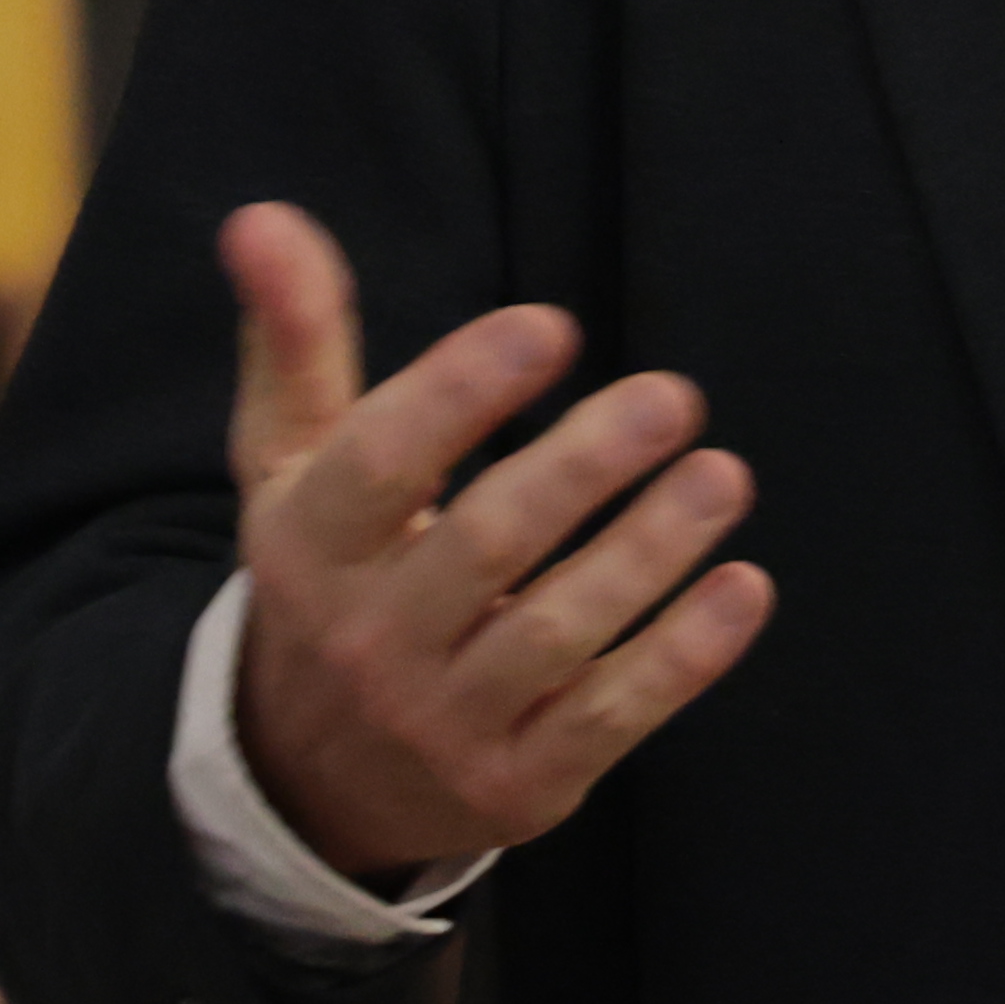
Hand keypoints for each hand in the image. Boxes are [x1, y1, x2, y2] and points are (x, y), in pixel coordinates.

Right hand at [220, 203, 775, 881]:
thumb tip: (262, 217)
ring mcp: (442, 723)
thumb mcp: (290, 463)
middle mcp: (368, 639)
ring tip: (722, 475)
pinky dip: (682, 658)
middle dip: (581, 466)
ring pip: (554, 633)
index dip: (462, 391)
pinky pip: (607, 719)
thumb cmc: (330, 575)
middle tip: (674, 393)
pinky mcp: (517, 786)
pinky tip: (742, 585)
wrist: (309, 777)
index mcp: (309, 544)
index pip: (380, 462)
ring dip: (648, 553)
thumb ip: (296, 339)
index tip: (550, 326)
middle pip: (482, 545)